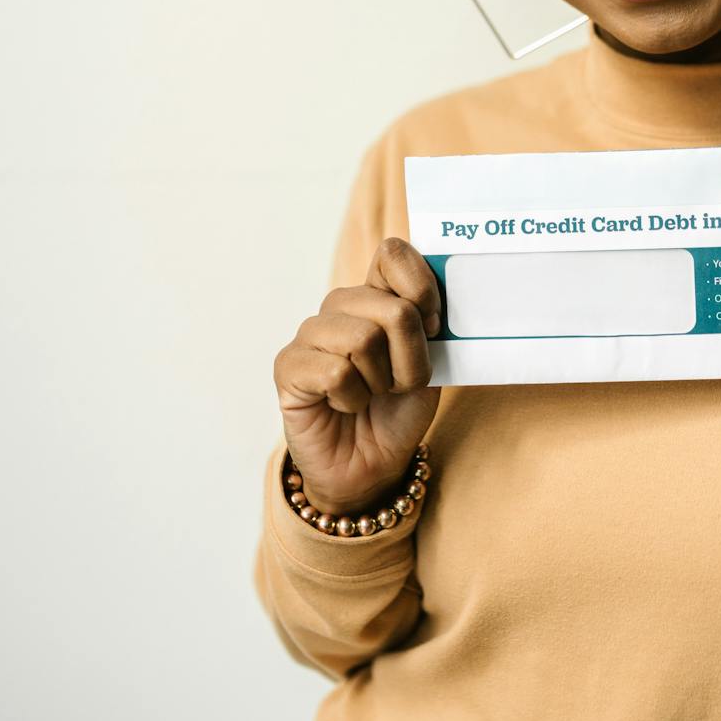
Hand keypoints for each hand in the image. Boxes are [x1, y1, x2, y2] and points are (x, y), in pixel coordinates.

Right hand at [273, 237, 441, 514]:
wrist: (371, 466)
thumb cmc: (397, 412)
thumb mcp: (428, 366)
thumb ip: (426, 327)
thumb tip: (421, 300)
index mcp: (376, 296)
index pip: (393, 254)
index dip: (422, 289)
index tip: (433, 328)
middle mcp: (341, 307)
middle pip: (392, 310)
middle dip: (410, 360)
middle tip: (397, 384)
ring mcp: (311, 334)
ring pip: (363, 340)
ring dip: (379, 383)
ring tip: (369, 395)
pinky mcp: (288, 365)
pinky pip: (336, 372)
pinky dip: (352, 398)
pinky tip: (343, 405)